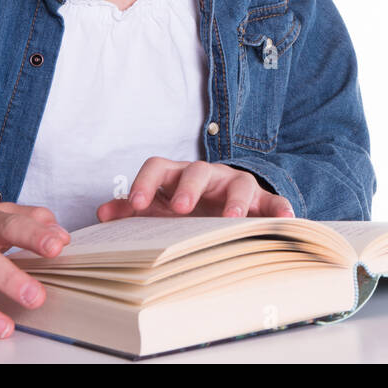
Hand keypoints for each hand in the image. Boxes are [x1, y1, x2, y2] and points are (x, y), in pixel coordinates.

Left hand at [95, 158, 295, 221]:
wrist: (224, 207)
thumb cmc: (186, 208)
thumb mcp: (158, 208)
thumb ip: (132, 210)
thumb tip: (103, 212)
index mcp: (177, 175)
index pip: (159, 167)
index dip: (145, 183)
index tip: (134, 204)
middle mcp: (207, 175)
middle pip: (198, 170)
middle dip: (189, 187)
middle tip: (180, 208)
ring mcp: (236, 185)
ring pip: (238, 182)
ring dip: (235, 199)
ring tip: (232, 217)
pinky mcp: (261, 200)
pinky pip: (273, 201)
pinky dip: (279, 208)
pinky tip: (285, 220)